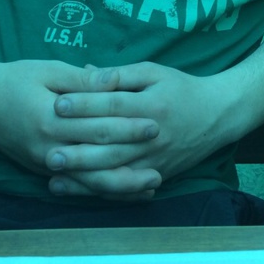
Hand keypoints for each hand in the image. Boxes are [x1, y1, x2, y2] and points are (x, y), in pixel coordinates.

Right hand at [0, 58, 162, 195]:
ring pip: (89, 181)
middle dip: (132, 156)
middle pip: (97, 158)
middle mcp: (48, 148)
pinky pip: (78, 186)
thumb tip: (113, 80)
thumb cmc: (15, 78)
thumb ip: (82, 81)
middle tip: (164, 152)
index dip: (127, 125)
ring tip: (153, 182)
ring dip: (123, 184)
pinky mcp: (43, 171)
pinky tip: (125, 190)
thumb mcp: (48, 71)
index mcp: (50, 119)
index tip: (154, 121)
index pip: (96, 126)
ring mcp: (45, 164)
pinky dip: (102, 190)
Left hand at [46, 62, 228, 198]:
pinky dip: (99, 191)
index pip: (113, 105)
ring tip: (54, 173)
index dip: (85, 104)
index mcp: (152, 104)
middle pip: (111, 143)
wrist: (217, 115)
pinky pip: (124, 187)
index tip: (58, 104)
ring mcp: (154, 159)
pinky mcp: (155, 174)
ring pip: (115, 170)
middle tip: (47, 149)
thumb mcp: (155, 72)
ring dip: (83, 174)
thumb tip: (88, 73)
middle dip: (77, 148)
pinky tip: (76, 189)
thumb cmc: (182, 88)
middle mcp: (152, 135)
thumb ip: (122, 74)